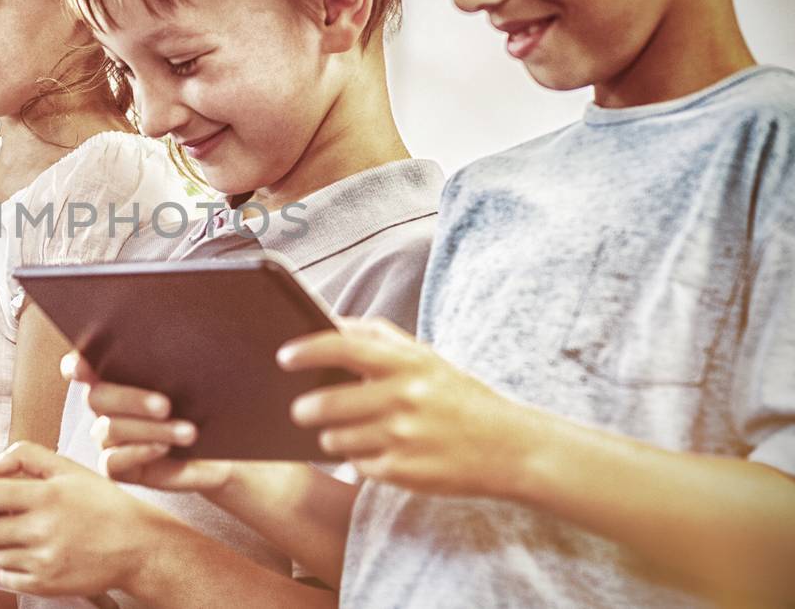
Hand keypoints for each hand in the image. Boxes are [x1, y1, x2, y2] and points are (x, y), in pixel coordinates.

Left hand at [0, 441, 170, 595]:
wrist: (138, 547)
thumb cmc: (105, 506)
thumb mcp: (70, 469)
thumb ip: (25, 456)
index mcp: (45, 495)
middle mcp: (41, 529)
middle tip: (2, 520)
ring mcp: (43, 561)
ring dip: (0, 546)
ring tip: (25, 537)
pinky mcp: (46, 585)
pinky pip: (6, 579)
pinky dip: (12, 568)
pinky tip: (32, 556)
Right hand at [64, 352, 233, 493]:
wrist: (223, 451)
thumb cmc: (208, 404)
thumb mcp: (196, 378)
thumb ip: (174, 361)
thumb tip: (171, 342)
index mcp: (116, 374)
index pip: (81, 365)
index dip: (76, 365)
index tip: (83, 367)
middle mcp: (105, 405)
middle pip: (96, 396)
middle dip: (130, 399)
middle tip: (166, 405)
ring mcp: (108, 437)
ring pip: (109, 428)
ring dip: (150, 429)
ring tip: (189, 432)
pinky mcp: (117, 468)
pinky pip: (112, 461)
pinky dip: (139, 452)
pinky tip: (164, 448)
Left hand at [282, 317, 536, 497]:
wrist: (511, 447)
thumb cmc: (458, 396)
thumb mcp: (426, 358)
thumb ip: (379, 337)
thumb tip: (330, 322)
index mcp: (407, 363)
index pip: (343, 348)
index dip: (307, 350)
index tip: (283, 355)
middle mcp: (404, 398)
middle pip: (327, 404)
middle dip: (306, 408)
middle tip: (300, 408)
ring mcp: (403, 438)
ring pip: (336, 439)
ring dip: (331, 436)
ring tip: (342, 431)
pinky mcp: (403, 472)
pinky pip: (358, 465)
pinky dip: (359, 459)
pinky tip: (377, 451)